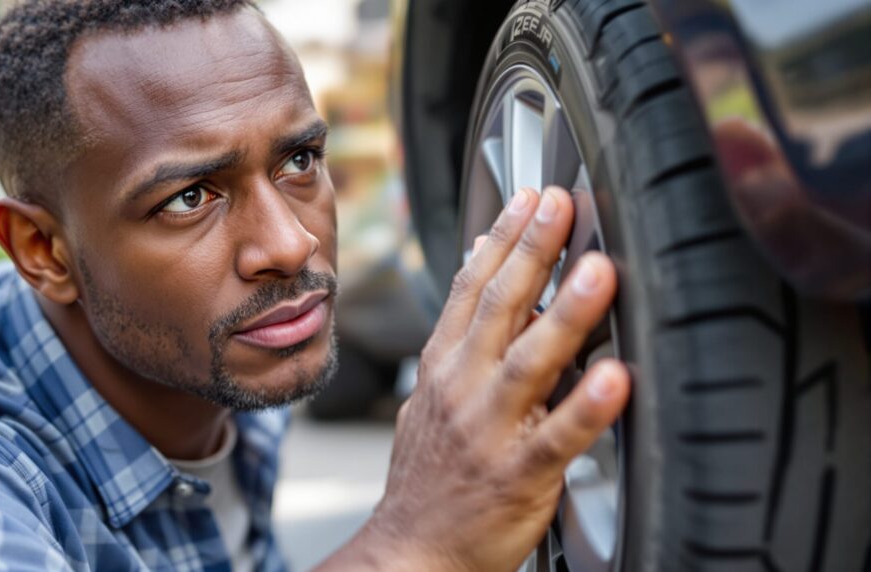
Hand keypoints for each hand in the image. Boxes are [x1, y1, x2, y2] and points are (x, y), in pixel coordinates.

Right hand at [320, 186, 630, 570]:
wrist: (412, 551)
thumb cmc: (429, 475)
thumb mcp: (430, 399)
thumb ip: (459, 344)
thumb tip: (483, 286)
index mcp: (443, 366)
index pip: (470, 287)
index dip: (502, 238)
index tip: (531, 199)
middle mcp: (462, 388)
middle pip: (498, 307)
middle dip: (533, 249)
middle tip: (562, 204)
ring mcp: (489, 430)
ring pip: (528, 361)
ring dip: (564, 313)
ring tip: (598, 271)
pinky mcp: (518, 474)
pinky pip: (558, 437)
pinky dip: (587, 407)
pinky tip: (615, 378)